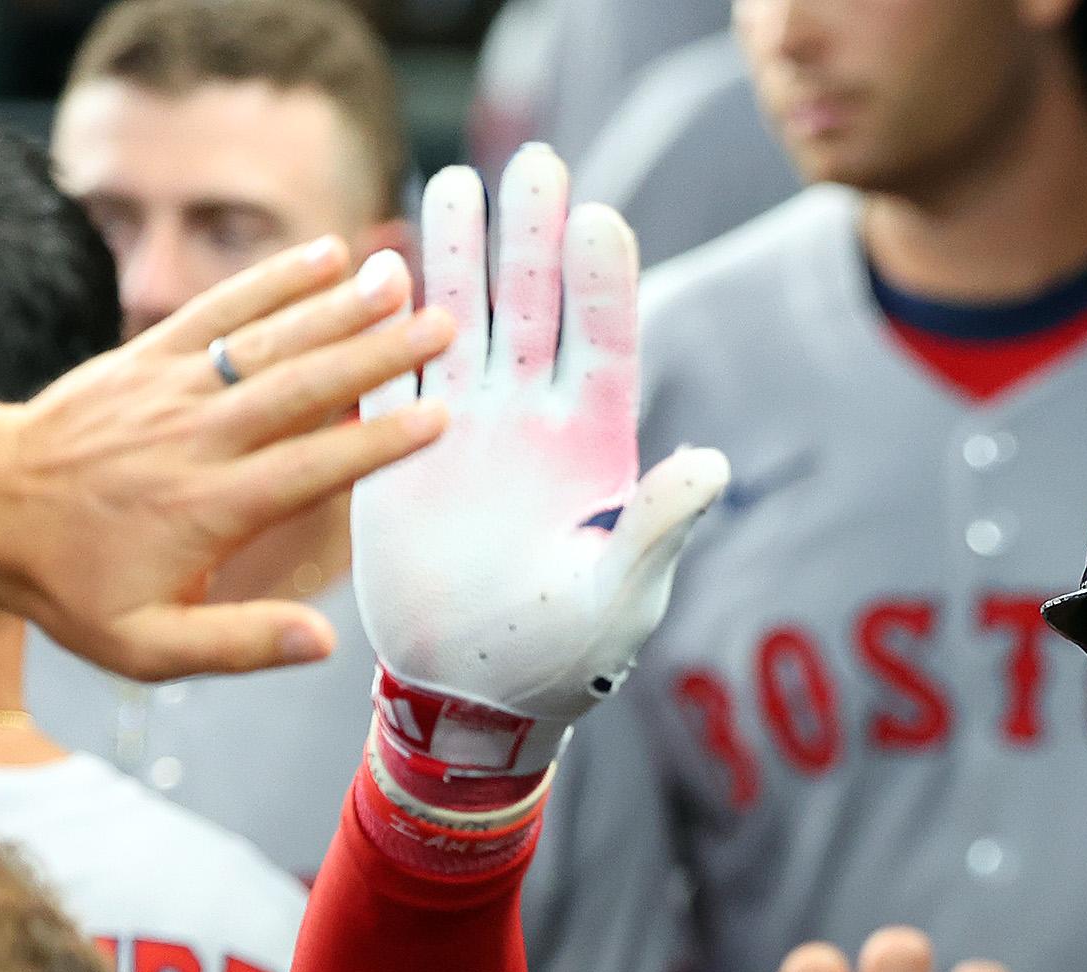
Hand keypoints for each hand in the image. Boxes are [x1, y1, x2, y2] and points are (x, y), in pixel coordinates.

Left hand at [0, 237, 456, 680]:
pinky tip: (324, 257)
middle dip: (376, 354)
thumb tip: (323, 642)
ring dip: (338, 307)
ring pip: (266, 340)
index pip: (309, 467)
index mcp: (208, 508)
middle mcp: (195, 438)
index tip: (437, 418)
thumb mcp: (145, 647)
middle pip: (301, 388)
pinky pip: (217, 310)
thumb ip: (238, 644)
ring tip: (400, 279)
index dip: (376, 442)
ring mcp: (170, 388)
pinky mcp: (146, 356)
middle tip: (443, 327)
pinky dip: (272, 280)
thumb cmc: (73, 587)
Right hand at [355, 147, 727, 738]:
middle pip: (533, 307)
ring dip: (458, 256)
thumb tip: (710, 464)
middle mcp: (530, 420)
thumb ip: (659, 527)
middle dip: (534, 236)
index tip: (599, 218)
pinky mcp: (398, 455)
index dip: (602, 283)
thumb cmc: (570, 658)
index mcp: (593, 444)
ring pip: (458, 323)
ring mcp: (462, 430)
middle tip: (537, 161)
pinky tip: (375, 265)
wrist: (478, 694)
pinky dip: (380, 327)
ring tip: (455, 180)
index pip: (604, 342)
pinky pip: (387, 375)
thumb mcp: (623, 596)